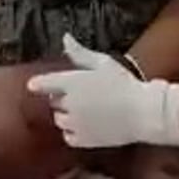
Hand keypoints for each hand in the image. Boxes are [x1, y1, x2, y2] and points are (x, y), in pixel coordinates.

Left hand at [26, 35, 178, 148]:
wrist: (143, 112)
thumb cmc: (125, 84)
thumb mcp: (103, 63)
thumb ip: (80, 53)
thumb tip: (65, 38)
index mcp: (72, 82)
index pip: (43, 83)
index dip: (38, 84)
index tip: (35, 85)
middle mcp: (68, 103)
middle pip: (53, 102)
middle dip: (62, 98)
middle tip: (81, 95)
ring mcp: (74, 123)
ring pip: (59, 120)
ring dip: (67, 115)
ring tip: (86, 111)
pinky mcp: (82, 140)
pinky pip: (68, 136)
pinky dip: (74, 132)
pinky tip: (88, 125)